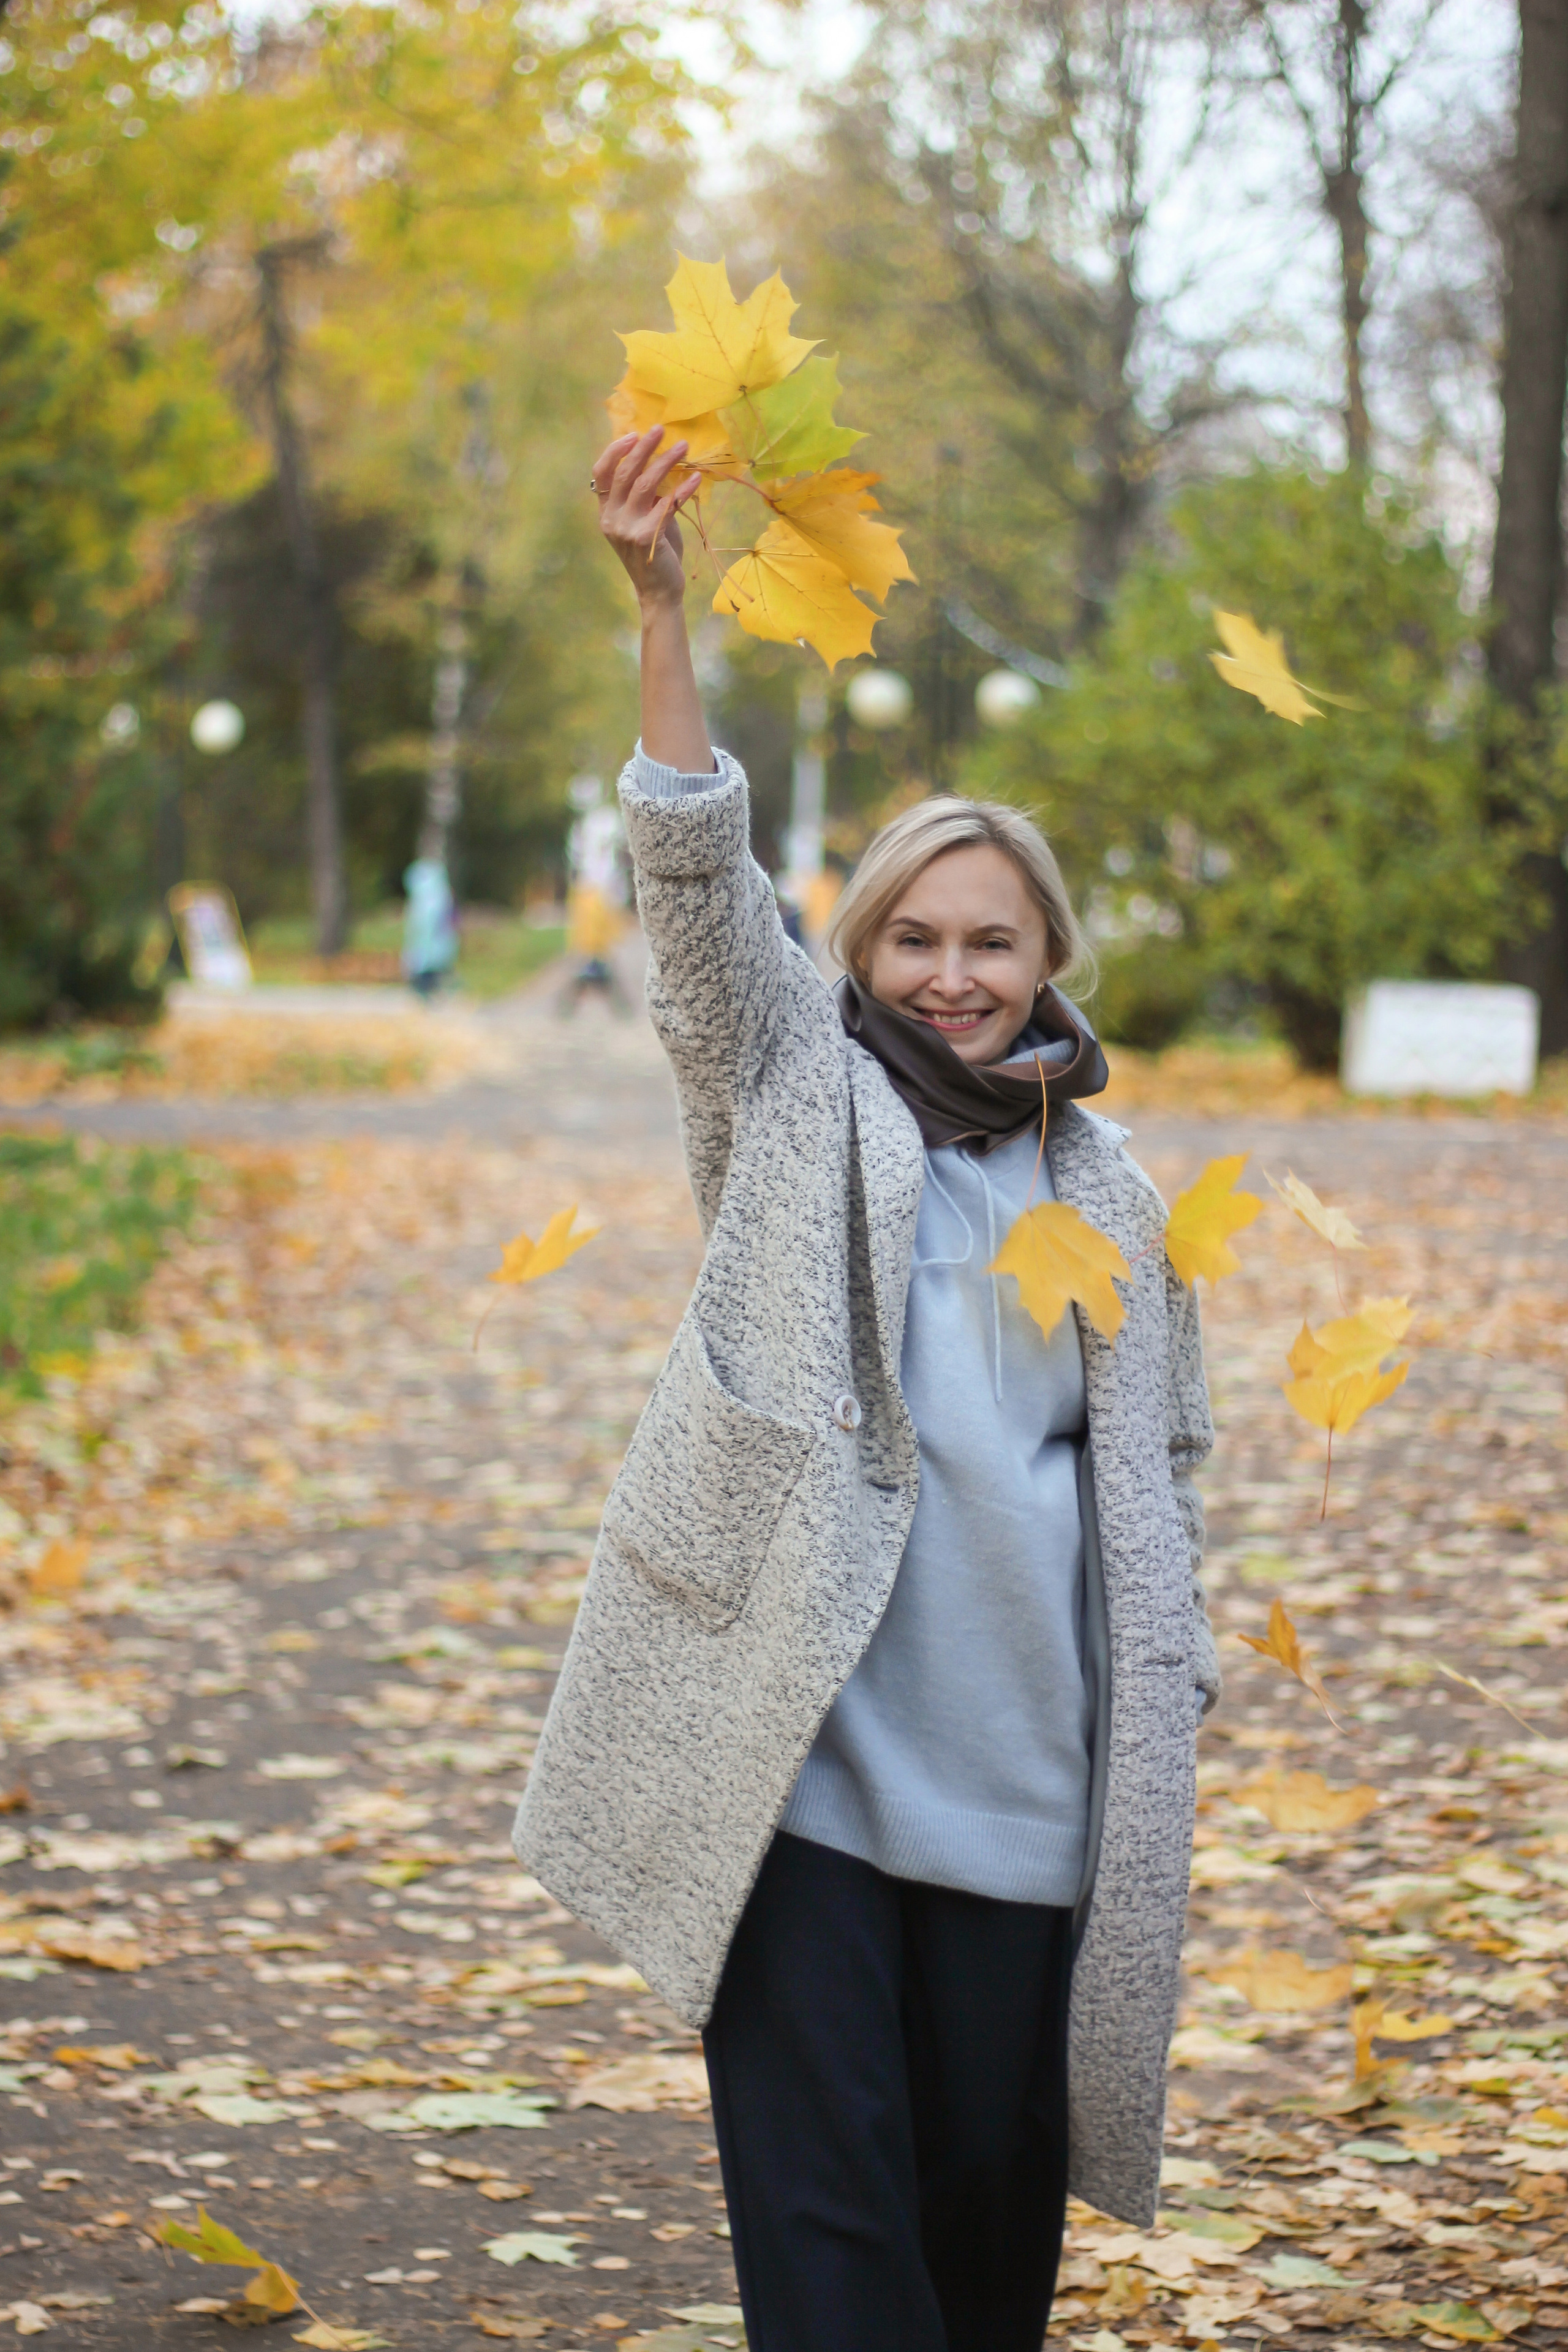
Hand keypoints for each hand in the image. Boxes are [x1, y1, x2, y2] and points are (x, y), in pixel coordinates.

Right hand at [593, 429, 701, 611]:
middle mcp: (612, 519)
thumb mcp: (642, 521)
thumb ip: (644, 497)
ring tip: (683, 447)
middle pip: (625, 473)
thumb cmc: (655, 554)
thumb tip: (659, 464)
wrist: (659, 593)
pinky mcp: (647, 537)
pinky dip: (683, 490)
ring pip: (645, 484)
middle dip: (644, 447)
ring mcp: (627, 529)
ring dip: (666, 462)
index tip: (634, 434)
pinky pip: (667, 505)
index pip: (602, 473)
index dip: (615, 451)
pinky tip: (696, 478)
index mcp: (606, 512)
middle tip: (660, 430)